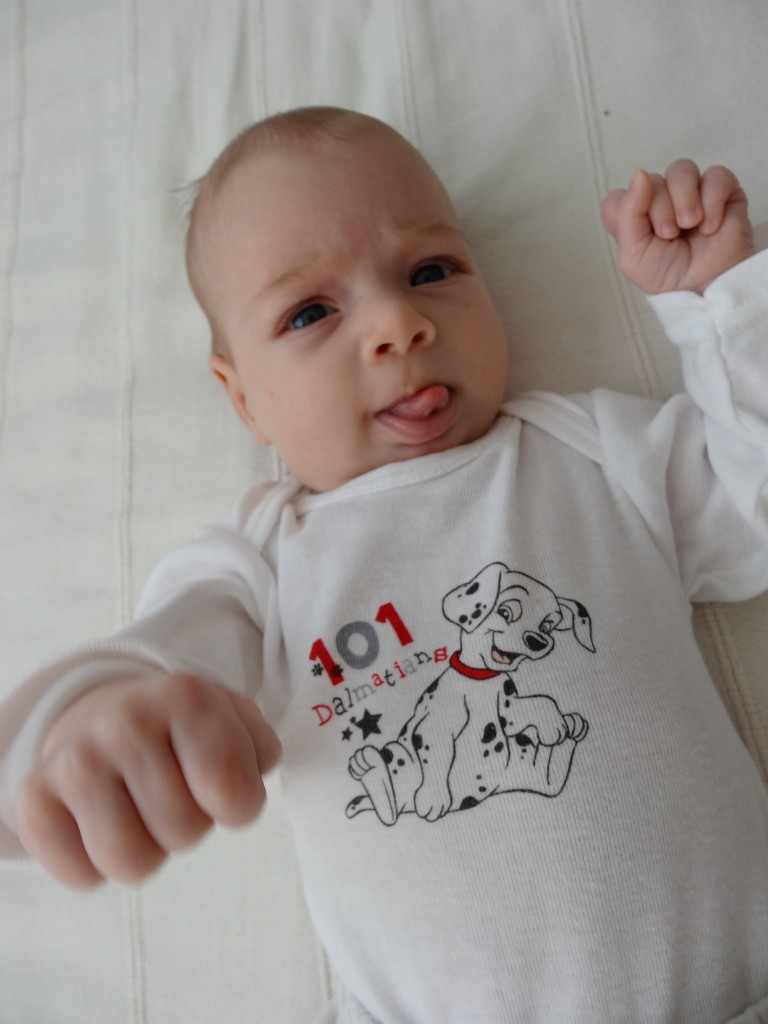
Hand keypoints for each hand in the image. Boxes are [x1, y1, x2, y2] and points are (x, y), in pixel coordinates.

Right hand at [14, 672, 281, 887]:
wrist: (108, 714)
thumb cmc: (185, 731)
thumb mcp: (236, 721)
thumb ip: (260, 753)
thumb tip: (239, 794)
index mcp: (185, 696)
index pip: (231, 794)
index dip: (238, 805)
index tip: (223, 787)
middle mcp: (125, 720)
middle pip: (184, 832)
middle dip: (190, 824)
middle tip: (175, 792)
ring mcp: (74, 757)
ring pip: (130, 862)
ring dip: (146, 849)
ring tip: (142, 810)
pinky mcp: (33, 797)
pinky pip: (80, 876)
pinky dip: (96, 866)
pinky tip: (99, 824)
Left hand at [601, 160, 754, 294]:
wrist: (704, 289)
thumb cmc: (668, 277)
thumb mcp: (633, 254)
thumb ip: (627, 213)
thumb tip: (640, 173)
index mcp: (636, 217)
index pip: (619, 195)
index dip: (628, 210)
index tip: (642, 233)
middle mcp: (662, 201)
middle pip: (651, 180)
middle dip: (659, 209)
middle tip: (670, 236)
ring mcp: (692, 193)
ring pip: (681, 169)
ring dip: (684, 199)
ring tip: (690, 225)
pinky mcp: (723, 191)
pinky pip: (715, 175)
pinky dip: (711, 200)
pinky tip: (710, 226)